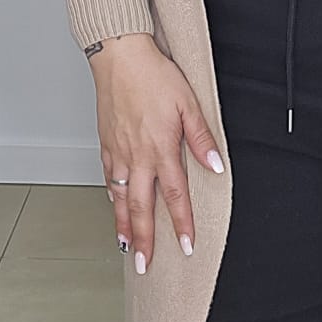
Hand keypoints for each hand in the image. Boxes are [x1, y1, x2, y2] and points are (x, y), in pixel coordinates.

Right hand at [89, 34, 224, 274]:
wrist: (119, 56)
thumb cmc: (154, 76)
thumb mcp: (187, 103)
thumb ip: (201, 138)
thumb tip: (215, 165)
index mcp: (160, 149)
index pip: (174, 196)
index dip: (182, 223)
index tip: (187, 246)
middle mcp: (137, 157)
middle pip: (140, 207)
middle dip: (145, 240)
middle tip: (144, 265)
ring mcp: (118, 152)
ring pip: (119, 198)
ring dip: (124, 225)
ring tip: (127, 247)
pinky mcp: (105, 143)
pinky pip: (107, 179)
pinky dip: (111, 198)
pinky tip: (114, 206)